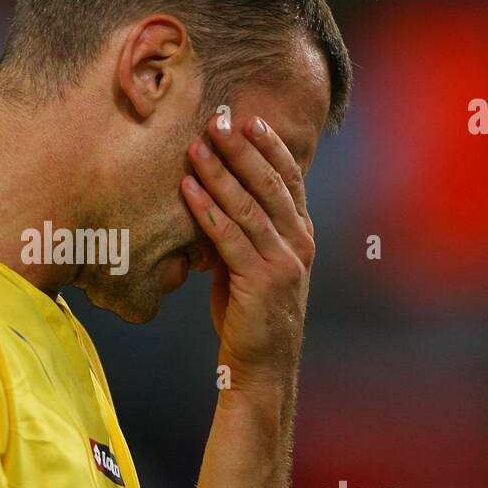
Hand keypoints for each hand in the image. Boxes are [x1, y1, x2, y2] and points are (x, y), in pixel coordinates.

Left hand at [181, 112, 314, 388]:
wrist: (261, 369)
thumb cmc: (249, 316)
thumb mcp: (249, 266)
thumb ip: (241, 234)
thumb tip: (211, 199)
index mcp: (300, 235)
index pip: (288, 180)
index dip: (269, 147)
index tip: (248, 119)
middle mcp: (298, 244)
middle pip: (270, 184)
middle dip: (243, 149)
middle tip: (218, 118)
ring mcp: (283, 262)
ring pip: (250, 206)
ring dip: (221, 173)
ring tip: (196, 146)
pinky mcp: (261, 281)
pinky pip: (230, 238)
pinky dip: (207, 210)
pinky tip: (188, 190)